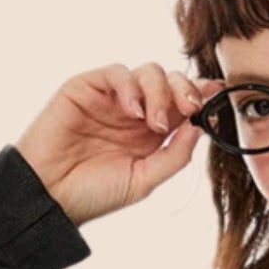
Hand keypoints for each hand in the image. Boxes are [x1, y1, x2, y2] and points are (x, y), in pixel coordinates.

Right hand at [14, 63, 227, 228]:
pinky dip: (130, 86)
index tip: (218, 94)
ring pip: (148, 72)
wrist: (50, 196)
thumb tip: (200, 126)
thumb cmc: (93, 195)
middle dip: (185, 89)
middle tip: (189, 108)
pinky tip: (133, 110)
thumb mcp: (144, 181)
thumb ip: (174, 155)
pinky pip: (117, 72)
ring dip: (159, 92)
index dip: (201, 94)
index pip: (181, 104)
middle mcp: (134, 112)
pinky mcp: (86, 87)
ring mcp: (111, 99)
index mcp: (151, 134)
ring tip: (152, 122)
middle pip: (170, 82)